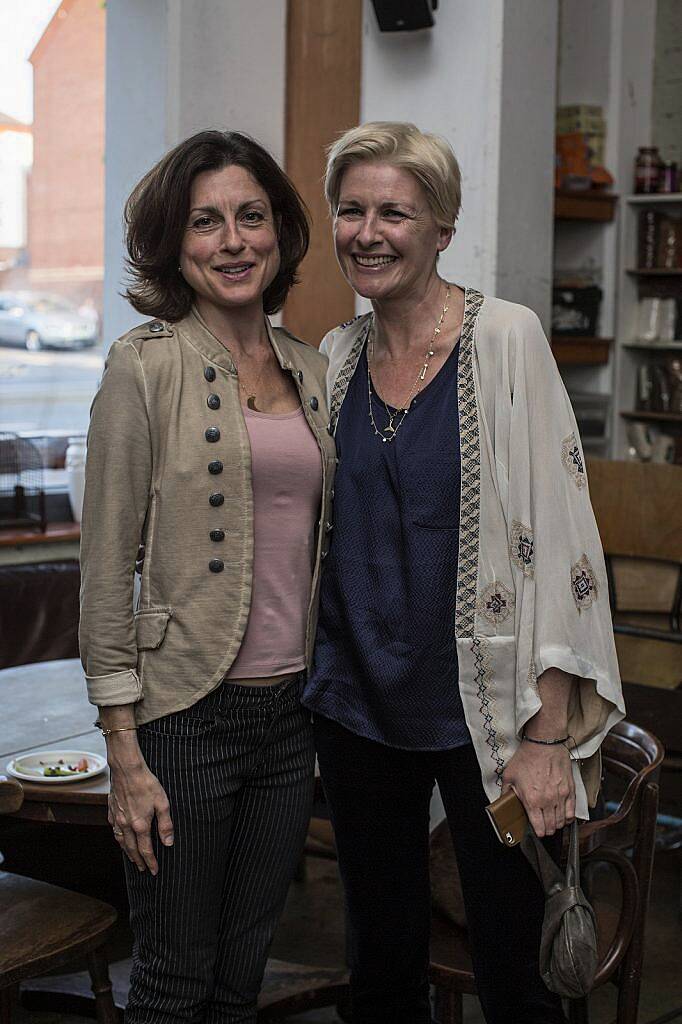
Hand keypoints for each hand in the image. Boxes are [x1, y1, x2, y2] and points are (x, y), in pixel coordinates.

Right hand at [107, 741, 173, 874]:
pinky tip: (120, 837)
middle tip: (143, 869)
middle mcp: (126, 825)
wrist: (126, 769)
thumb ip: (165, 825)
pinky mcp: (111, 810)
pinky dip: (118, 837)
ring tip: (132, 858)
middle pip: (132, 849)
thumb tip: (168, 843)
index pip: (146, 850)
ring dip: (127, 852)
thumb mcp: (162, 803)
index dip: (151, 862)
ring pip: (121, 841)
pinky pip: (114, 829)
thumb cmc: (146, 784)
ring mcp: (117, 818)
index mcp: (140, 825)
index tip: (154, 871)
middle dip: (138, 861)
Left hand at [502, 741, 574, 836]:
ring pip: (562, 822)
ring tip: (552, 821)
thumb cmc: (527, 757)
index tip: (536, 830)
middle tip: (543, 826)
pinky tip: (564, 816)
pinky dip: (568, 818)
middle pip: (551, 827)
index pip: (539, 828)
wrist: (544, 743)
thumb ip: (505, 793)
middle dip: (547, 830)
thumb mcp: (509, 775)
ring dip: (557, 824)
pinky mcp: (571, 790)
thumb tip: (501, 803)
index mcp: (532, 800)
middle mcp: (548, 801)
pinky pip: (573, 812)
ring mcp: (561, 796)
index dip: (537, 832)